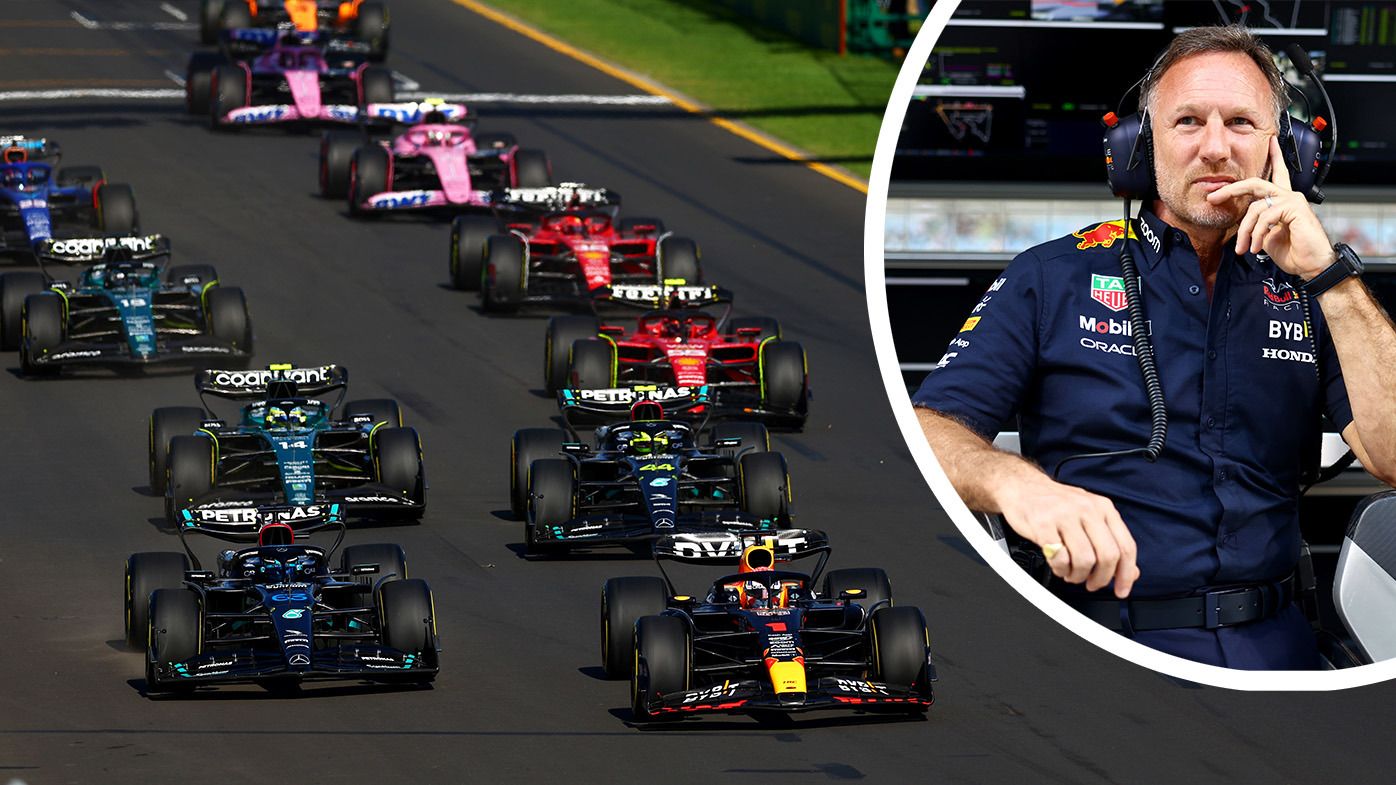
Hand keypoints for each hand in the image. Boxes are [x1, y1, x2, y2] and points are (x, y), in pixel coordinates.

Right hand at [995, 476, 1139, 597]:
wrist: (1022, 486)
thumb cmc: (1056, 504)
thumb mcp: (1090, 516)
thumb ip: (1110, 542)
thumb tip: (1130, 572)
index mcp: (1103, 508)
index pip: (1126, 546)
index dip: (1126, 574)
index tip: (1121, 590)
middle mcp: (1087, 509)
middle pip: (1108, 556)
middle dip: (1101, 578)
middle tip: (1092, 583)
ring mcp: (1064, 516)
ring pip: (1084, 560)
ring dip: (1078, 575)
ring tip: (1071, 573)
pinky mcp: (1043, 524)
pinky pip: (1059, 558)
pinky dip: (1060, 569)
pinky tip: (1058, 565)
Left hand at [1205, 135, 1332, 278]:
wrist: (1312, 266)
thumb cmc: (1294, 252)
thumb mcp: (1266, 237)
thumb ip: (1256, 224)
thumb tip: (1242, 223)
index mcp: (1283, 201)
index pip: (1277, 173)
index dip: (1273, 157)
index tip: (1270, 142)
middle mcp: (1288, 196)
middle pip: (1255, 183)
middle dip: (1231, 189)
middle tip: (1213, 197)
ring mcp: (1292, 200)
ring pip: (1255, 208)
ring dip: (1245, 231)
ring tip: (1245, 248)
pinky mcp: (1295, 208)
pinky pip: (1265, 217)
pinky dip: (1257, 234)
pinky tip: (1257, 247)